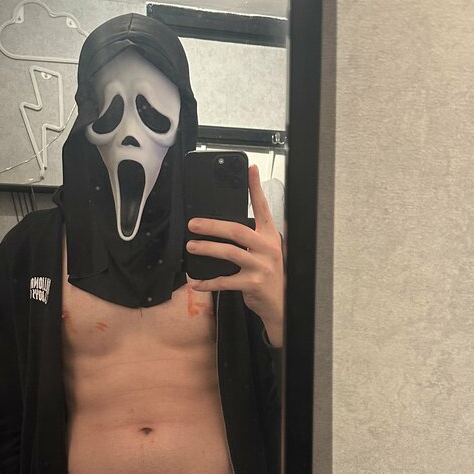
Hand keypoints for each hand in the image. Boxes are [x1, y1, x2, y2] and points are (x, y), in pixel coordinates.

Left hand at [185, 163, 283, 345]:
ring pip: (229, 253)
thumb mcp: (265, 252)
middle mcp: (267, 248)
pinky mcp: (253, 284)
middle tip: (193, 224)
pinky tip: (196, 282)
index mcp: (270, 236)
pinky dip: (208, 282)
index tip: (251, 169)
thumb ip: (250, 238)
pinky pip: (225, 281)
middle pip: (237, 231)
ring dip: (207, 249)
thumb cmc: (268, 275)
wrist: (281, 304)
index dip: (256, 188)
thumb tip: (223, 227)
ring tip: (192, 247)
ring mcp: (261, 267)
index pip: (263, 208)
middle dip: (212, 226)